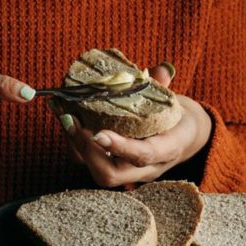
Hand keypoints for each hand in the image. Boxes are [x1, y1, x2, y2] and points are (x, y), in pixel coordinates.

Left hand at [53, 65, 212, 186]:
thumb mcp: (177, 102)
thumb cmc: (178, 118)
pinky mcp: (112, 167)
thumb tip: (158, 71)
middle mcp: (145, 168)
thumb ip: (165, 88)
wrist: (183, 139)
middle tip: (70, 119)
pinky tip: (63, 115)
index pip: (143, 155)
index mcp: (167, 151)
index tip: (99, 133)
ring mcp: (127, 172)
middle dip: (85, 149)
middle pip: (110, 174)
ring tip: (62, 113)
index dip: (120, 146)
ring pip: (93, 170)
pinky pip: (88, 162)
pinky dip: (73, 141)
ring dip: (73, 144)